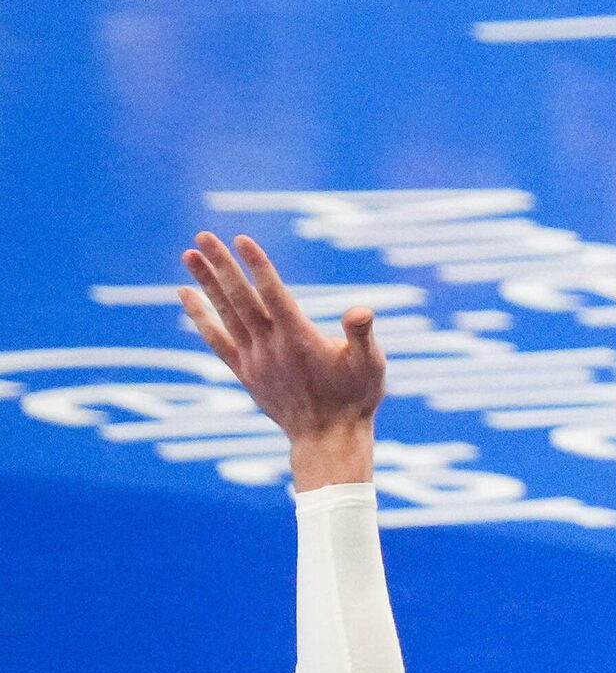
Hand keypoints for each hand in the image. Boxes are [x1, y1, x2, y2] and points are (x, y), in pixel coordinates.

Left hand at [178, 232, 384, 489]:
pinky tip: (186, 295)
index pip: (273, 294)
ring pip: (224, 313)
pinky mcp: (245, 371)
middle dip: (221, 265)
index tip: (241, 239)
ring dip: (206, 282)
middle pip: (240, 298)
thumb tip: (360, 311)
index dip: (257, 265)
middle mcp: (270, 346)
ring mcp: (253, 359)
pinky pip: (215, 339)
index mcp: (299, 339)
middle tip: (203, 235)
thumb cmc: (355, 397)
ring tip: (190, 254)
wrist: (327, 437)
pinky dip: (199, 316)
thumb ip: (362, 334)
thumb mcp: (371, 364)